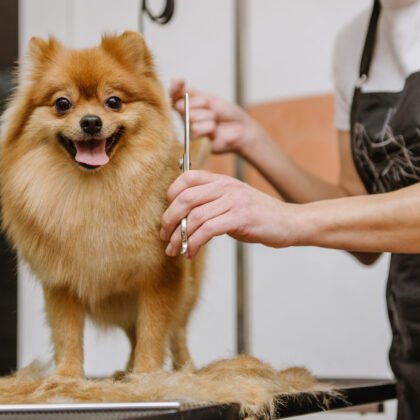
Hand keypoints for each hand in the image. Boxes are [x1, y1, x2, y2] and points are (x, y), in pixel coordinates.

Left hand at [160, 170, 300, 257]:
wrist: (290, 222)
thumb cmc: (259, 215)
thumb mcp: (233, 201)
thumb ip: (211, 202)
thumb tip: (183, 218)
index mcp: (222, 180)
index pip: (187, 177)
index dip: (171, 194)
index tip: (167, 214)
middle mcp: (226, 186)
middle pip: (185, 197)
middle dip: (168, 219)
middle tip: (164, 235)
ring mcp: (234, 201)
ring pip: (195, 216)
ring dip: (179, 236)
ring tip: (174, 249)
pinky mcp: (241, 218)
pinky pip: (208, 230)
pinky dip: (194, 243)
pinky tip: (191, 252)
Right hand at [170, 80, 267, 156]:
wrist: (241, 129)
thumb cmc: (228, 113)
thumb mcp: (210, 99)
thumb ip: (192, 94)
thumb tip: (176, 84)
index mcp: (188, 105)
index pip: (173, 95)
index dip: (174, 88)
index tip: (180, 82)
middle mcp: (186, 117)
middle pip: (182, 106)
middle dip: (199, 104)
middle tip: (212, 109)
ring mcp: (190, 129)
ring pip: (190, 117)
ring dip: (207, 116)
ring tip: (215, 120)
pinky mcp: (195, 142)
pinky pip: (195, 130)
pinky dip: (208, 127)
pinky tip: (214, 130)